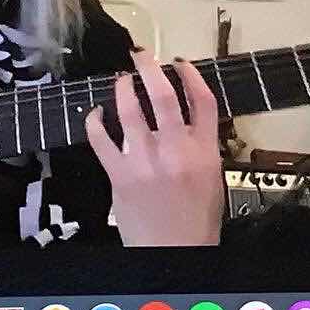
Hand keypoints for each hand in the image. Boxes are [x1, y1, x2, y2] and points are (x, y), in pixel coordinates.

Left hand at [85, 51, 223, 246]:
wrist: (173, 253)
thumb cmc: (196, 223)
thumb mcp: (213, 179)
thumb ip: (202, 147)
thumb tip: (188, 122)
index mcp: (204, 151)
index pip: (203, 100)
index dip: (191, 75)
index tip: (180, 63)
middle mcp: (175, 150)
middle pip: (164, 95)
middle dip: (150, 68)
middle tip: (141, 56)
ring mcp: (145, 161)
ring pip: (130, 110)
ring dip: (122, 88)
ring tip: (121, 80)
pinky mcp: (120, 174)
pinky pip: (101, 139)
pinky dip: (96, 121)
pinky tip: (96, 113)